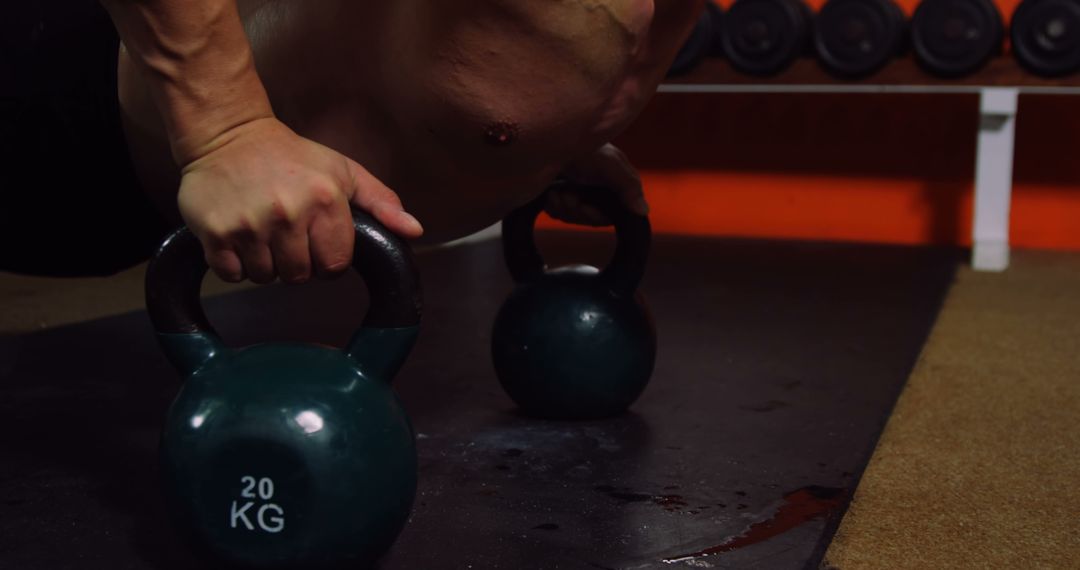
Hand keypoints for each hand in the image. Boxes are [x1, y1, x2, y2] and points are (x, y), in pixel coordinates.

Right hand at [177, 117, 422, 283]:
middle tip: (287, 234)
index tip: (317, 240)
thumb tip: (414, 231)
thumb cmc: (291, 155)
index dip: (328, 258)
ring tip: (263, 232)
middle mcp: (287, 213)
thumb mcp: (343, 171)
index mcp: (324, 200)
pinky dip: (236, 264)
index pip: (335, 265)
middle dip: (296, 262)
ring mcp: (249, 225)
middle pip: (300, 276)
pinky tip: (240, 236)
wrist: (227, 134)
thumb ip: (381, 202)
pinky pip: (233, 274)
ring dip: (265, 263)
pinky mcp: (215, 232)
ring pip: (266, 277)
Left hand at [545, 144, 649, 225]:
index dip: (598, 216)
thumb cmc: (581, 147)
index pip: (612, 213)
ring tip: (558, 191)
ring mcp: (574, 190)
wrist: (547, 138)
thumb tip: (644, 212)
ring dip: (564, 207)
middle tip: (569, 196)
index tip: (587, 209)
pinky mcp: (556, 193)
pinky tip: (550, 193)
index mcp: (612, 180)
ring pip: (573, 216)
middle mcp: (594, 187)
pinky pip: (556, 212)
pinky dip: (552, 205)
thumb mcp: (610, 163)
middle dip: (578, 210)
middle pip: (590, 217)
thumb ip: (629, 186)